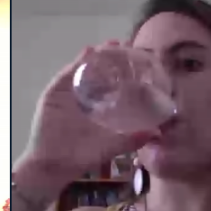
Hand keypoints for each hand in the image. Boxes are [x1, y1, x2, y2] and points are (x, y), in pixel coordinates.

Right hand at [18, 44, 159, 180]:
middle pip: (101, 73)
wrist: (52, 165)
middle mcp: (86, 98)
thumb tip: (157, 132)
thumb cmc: (80, 157)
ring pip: (85, 69)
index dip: (126, 74)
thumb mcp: (110, 147)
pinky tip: (89, 52)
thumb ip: (131, 140)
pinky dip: (78, 62)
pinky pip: (67, 74)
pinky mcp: (56, 92)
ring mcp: (70, 93)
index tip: (140, 61)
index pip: (114, 86)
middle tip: (128, 47)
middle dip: (113, 59)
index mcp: (99, 108)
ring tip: (112, 45)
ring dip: (98, 56)